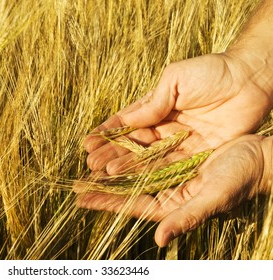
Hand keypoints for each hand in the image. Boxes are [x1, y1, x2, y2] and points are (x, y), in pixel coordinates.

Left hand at [76, 135, 270, 246]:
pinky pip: (145, 154)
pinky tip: (114, 145)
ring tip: (88, 161)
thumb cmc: (239, 180)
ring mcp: (168, 172)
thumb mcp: (213, 198)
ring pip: (133, 169)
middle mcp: (166, 189)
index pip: (132, 204)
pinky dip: (128, 150)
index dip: (106, 202)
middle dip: (102, 186)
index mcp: (172, 204)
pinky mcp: (173, 156)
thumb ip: (187, 217)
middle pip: (127, 188)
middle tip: (76, 183)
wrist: (257, 156)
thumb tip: (159, 240)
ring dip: (111, 165)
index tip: (82, 199)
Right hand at [85, 53, 272, 174]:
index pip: (126, 123)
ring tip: (102, 174)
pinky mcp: (194, 154)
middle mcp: (163, 127)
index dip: (107, 133)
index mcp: (155, 106)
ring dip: (124, 166)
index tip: (88, 143)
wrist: (249, 80)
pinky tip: (132, 179)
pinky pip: (169, 166)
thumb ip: (152, 102)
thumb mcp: (175, 79)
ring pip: (146, 158)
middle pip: (132, 144)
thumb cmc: (210, 72)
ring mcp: (177, 142)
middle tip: (90, 165)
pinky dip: (150, 173)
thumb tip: (127, 122)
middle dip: (110, 154)